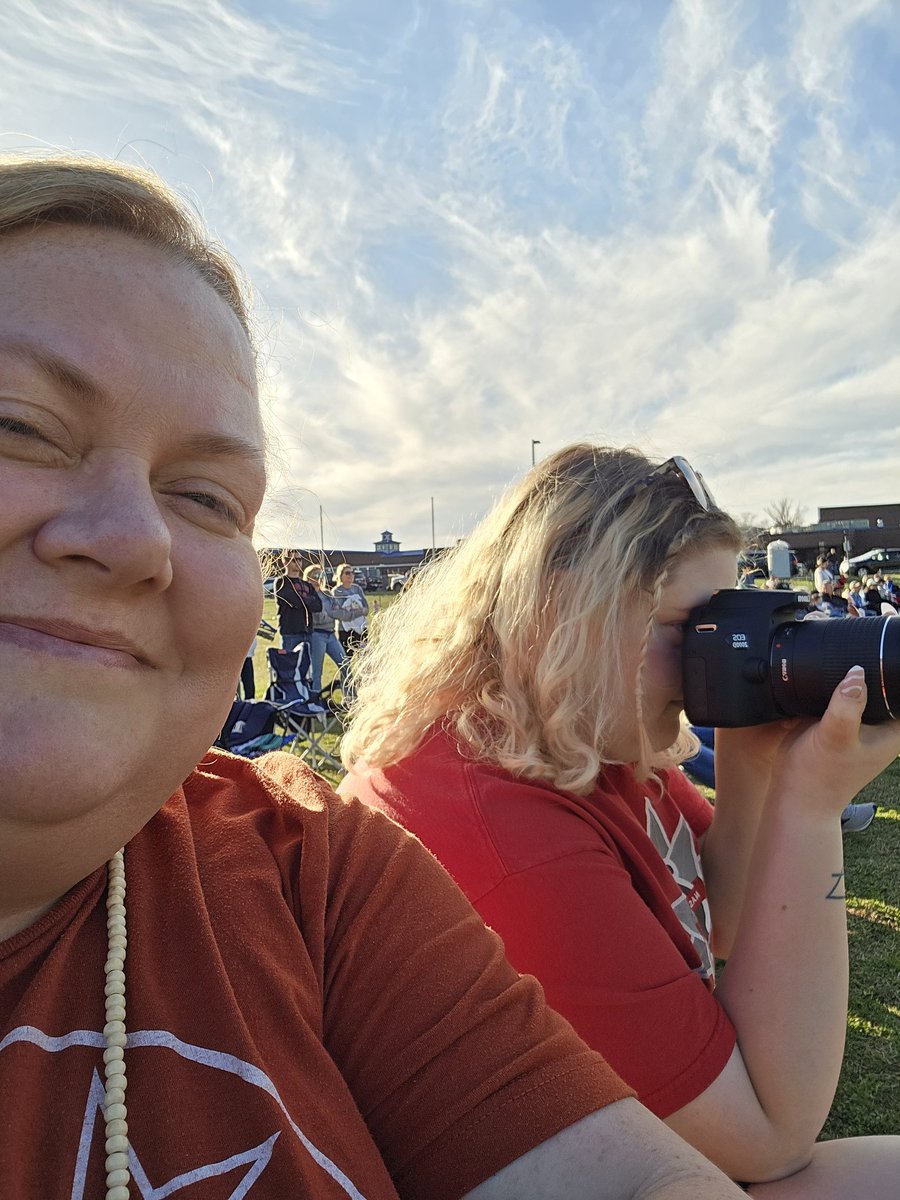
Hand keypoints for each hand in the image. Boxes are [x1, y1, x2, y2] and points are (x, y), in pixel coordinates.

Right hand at [768, 666, 899, 814]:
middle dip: (866, 674)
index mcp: (891, 731)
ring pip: (855, 689)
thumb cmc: (820, 776)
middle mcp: (877, 726)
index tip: (880, 659)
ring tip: (831, 672)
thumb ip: (847, 705)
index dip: (891, 675)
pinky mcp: (832, 722)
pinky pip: (833, 697)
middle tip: (847, 662)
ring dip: (843, 681)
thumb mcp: (836, 736)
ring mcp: (855, 724)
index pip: (898, 692)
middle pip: (879, 687)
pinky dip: (824, 690)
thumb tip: (856, 673)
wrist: (794, 796)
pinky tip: (814, 685)